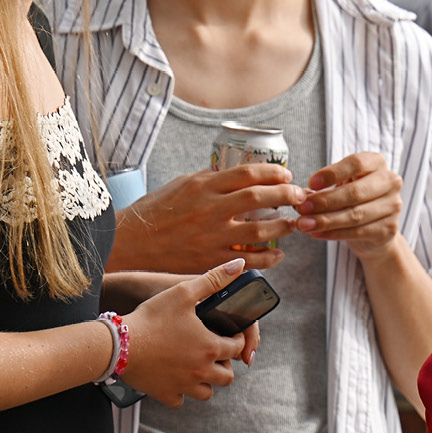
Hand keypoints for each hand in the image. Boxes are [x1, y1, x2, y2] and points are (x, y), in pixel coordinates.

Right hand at [119, 164, 303, 272]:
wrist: (132, 242)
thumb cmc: (155, 210)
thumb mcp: (182, 183)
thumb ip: (210, 179)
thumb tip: (238, 176)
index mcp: (203, 186)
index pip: (248, 173)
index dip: (273, 172)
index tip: (286, 175)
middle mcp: (210, 209)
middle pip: (259, 197)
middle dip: (287, 195)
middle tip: (299, 197)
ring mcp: (211, 236)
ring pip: (260, 231)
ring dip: (283, 227)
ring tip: (292, 225)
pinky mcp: (210, 260)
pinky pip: (249, 260)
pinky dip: (269, 258)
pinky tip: (277, 254)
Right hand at [120, 258, 259, 406]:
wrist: (119, 345)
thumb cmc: (152, 317)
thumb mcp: (183, 291)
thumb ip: (213, 279)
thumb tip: (238, 265)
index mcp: (210, 346)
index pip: (236, 347)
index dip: (238, 340)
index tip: (233, 335)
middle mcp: (201, 371)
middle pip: (227, 377)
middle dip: (226, 365)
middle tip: (218, 356)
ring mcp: (184, 385)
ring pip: (207, 393)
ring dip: (208, 383)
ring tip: (201, 370)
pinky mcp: (165, 394)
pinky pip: (181, 400)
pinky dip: (182, 393)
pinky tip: (178, 381)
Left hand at [295, 152, 402, 263]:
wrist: (376, 230)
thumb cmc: (354, 200)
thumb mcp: (341, 186)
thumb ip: (323, 188)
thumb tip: (300, 196)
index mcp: (377, 163)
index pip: (356, 164)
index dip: (332, 173)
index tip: (311, 183)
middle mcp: (390, 182)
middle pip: (355, 192)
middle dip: (324, 201)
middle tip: (301, 208)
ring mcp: (393, 206)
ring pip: (355, 215)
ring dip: (325, 220)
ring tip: (304, 224)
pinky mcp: (389, 229)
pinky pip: (357, 232)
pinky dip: (333, 234)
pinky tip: (316, 233)